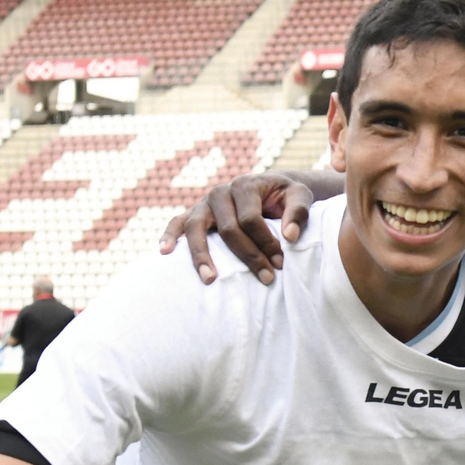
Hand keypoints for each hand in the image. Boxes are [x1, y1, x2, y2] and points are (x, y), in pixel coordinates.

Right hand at [157, 173, 311, 286]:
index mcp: (245, 185)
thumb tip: (289, 237)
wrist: (271, 188)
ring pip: (196, 227)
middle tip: (267, 278)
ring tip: (210, 279)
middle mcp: (221, 192)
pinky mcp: (195, 213)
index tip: (280, 263)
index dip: (266, 243)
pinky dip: (169, 235)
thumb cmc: (285, 196)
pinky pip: (177, 223)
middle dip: (248, 256)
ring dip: (202, 255)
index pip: (251, 219)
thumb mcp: (300, 196)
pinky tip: (164, 252)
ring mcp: (205, 203)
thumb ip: (298, 212)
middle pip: (228, 229)